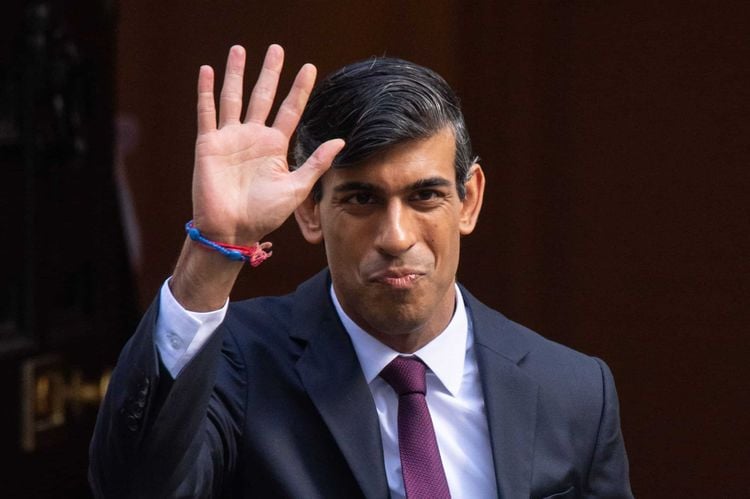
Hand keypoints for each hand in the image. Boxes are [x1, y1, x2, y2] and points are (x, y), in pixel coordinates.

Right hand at [191, 44, 343, 244]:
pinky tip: (208, 71)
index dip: (299, 89)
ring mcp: (230, 138)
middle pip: (263, 96)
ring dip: (235, 74)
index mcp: (275, 146)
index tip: (309, 68)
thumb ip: (316, 162)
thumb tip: (340, 141)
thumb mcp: (297, 188)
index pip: (290, 110)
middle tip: (277, 49)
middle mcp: (253, 137)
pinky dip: (206, 91)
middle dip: (270, 73)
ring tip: (239, 50)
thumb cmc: (265, 214)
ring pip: (233, 97)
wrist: (233, 230)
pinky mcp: (209, 144)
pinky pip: (207, 112)